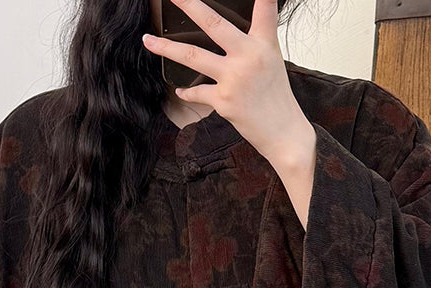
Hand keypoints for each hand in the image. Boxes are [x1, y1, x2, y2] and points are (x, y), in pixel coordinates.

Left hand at [142, 0, 315, 170]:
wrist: (283, 132)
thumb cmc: (276, 95)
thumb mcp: (272, 59)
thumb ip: (257, 36)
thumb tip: (235, 27)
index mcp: (263, 43)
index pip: (264, 7)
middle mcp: (248, 56)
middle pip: (213, 24)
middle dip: (189, 5)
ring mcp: (234, 78)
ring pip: (193, 56)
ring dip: (166, 48)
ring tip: (148, 40)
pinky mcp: (223, 101)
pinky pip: (197, 92)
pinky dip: (187, 92)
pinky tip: (181, 90)